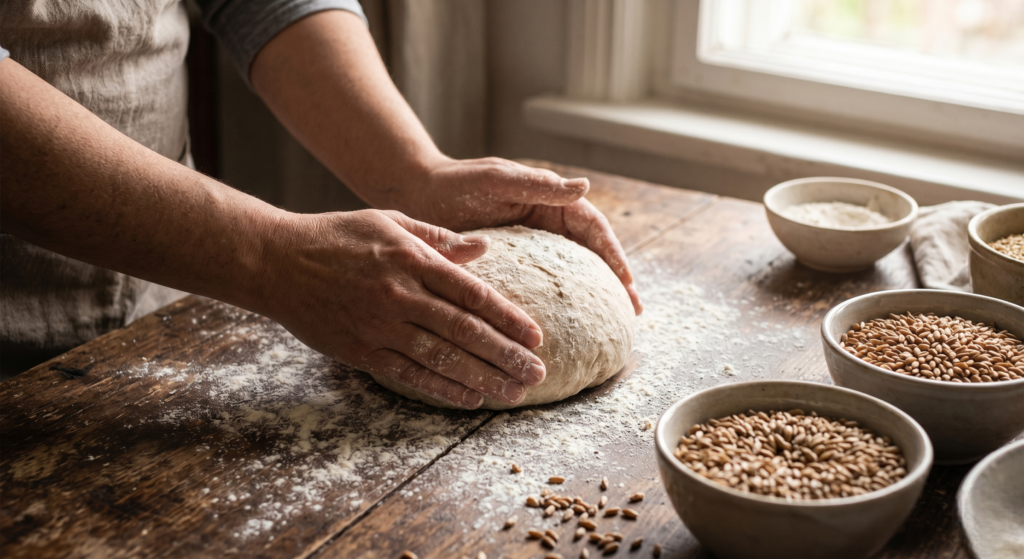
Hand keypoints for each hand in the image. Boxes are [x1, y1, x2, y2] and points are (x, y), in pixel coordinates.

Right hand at [259, 209, 546, 408]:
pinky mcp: (360, 350)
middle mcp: (399, 294)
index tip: (536, 336)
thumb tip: (483, 249)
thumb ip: (437, 238)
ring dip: (482, 377)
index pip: (472, 293)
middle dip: (505, 355)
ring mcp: (379, 326)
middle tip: (537, 373)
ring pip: (441, 358)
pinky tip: (470, 397)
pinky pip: (409, 374)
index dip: (508, 318)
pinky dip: (442, 387)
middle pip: (464, 331)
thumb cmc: (336, 235)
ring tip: (513, 393)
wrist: (275, 261)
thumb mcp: (388, 221)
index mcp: (411, 259)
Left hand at [402, 157, 641, 313]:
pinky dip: (556, 303)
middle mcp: (544, 223)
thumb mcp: (497, 179)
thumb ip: (539, 185)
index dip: (613, 255)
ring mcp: (528, 245)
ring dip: (591, 294)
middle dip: (613, 280)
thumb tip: (584, 187)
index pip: (592, 227)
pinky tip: (563, 327)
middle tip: (631, 312)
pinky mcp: (508, 264)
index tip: (628, 284)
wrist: (415, 194)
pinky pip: (539, 284)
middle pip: (589, 253)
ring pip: (569, 271)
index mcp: (548, 200)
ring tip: (610, 323)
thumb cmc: (454, 181)